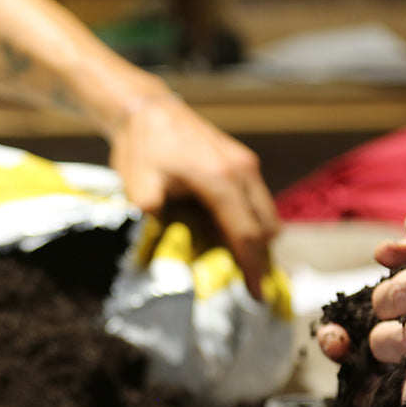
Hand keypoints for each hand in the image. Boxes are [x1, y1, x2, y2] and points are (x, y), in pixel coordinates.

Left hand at [108, 93, 279, 297]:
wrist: (148, 109)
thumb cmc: (142, 147)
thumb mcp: (138, 184)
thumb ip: (150, 214)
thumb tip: (157, 244)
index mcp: (221, 179)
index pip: (245, 233)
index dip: (251, 268)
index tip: (255, 296)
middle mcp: (242, 171)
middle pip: (266, 227)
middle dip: (260, 260)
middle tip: (247, 288)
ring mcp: (246, 164)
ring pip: (267, 214)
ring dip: (259, 242)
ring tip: (241, 267)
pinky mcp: (242, 161)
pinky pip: (259, 201)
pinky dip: (253, 223)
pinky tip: (232, 238)